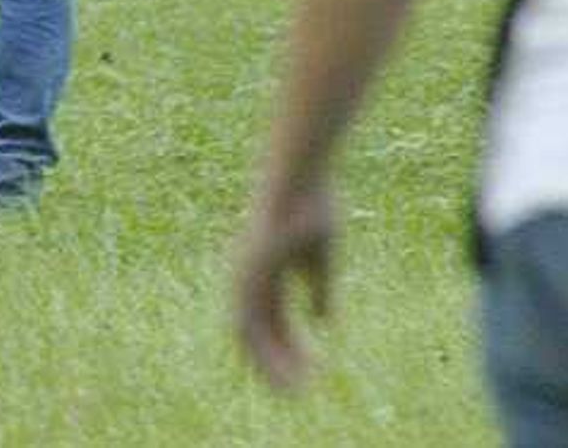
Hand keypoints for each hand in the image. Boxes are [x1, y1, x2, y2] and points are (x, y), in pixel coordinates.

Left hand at [231, 179, 339, 392]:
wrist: (299, 175)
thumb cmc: (312, 206)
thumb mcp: (320, 257)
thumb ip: (318, 288)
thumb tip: (322, 321)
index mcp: (265, 271)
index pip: (271, 320)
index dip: (288, 346)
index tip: (310, 369)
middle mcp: (249, 276)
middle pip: (256, 332)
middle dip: (277, 363)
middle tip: (300, 390)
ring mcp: (245, 275)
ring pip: (250, 336)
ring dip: (273, 366)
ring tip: (297, 390)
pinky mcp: (249, 274)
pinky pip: (254, 324)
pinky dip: (272, 349)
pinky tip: (295, 364)